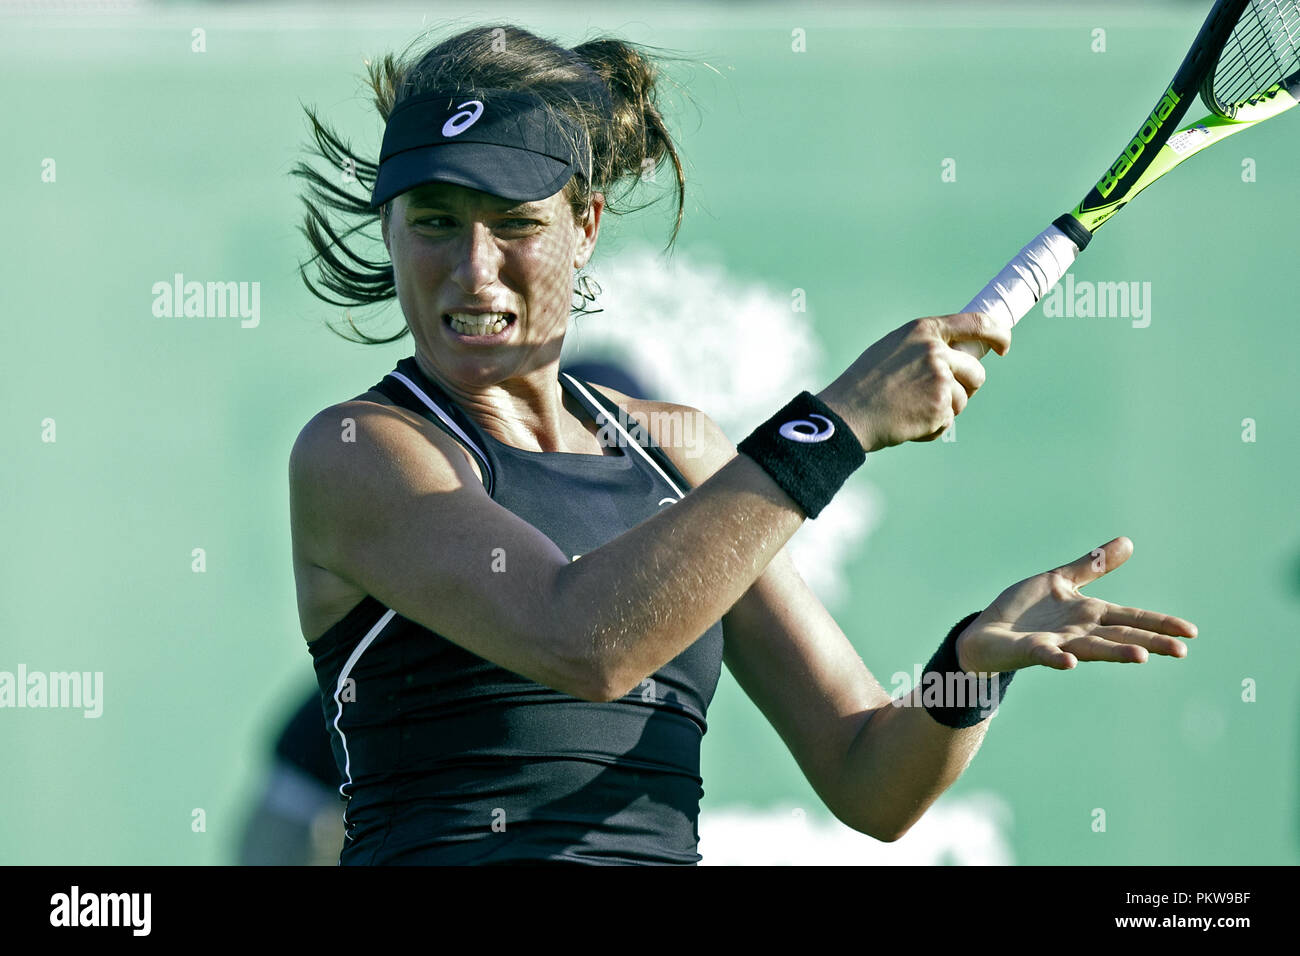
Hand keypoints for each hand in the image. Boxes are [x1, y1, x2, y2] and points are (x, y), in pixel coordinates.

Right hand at [816, 312, 1010, 452]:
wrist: (848, 413)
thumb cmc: (865, 384)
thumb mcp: (892, 350)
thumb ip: (924, 348)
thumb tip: (957, 356)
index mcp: (923, 330)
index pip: (977, 323)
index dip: (998, 334)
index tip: (1003, 345)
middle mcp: (935, 350)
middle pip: (976, 372)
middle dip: (966, 388)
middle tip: (940, 399)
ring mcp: (940, 378)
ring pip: (963, 399)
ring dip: (944, 410)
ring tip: (911, 410)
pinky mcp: (940, 406)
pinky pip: (949, 420)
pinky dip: (932, 427)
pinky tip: (908, 423)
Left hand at [955, 537, 1196, 672]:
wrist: (986, 630)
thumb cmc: (1024, 609)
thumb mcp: (1060, 580)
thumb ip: (1093, 566)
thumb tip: (1128, 542)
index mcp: (1089, 613)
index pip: (1131, 618)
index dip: (1159, 623)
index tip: (1190, 632)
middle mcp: (1079, 631)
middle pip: (1120, 635)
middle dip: (1150, 642)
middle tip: (1181, 651)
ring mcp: (1057, 642)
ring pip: (1091, 648)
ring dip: (1115, 652)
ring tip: (1140, 656)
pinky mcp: (1031, 650)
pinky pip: (1046, 655)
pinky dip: (1058, 658)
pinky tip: (1070, 662)